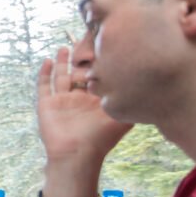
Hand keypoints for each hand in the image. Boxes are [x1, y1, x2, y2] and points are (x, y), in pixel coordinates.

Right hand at [37, 47, 131, 163]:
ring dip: (62, 62)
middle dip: (81, 60)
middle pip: (78, 74)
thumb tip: (151, 88)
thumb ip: (132, 103)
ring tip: (65, 47)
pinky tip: (47, 60)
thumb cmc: (100, 139)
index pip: (97, 77)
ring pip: (61, 76)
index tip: (105, 46)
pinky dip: (44, 73)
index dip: (100, 63)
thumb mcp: (122, 119)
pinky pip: (44, 85)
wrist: (77, 154)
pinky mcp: (47, 105)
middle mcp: (79, 99)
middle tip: (85, 42)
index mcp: (95, 101)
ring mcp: (62, 101)